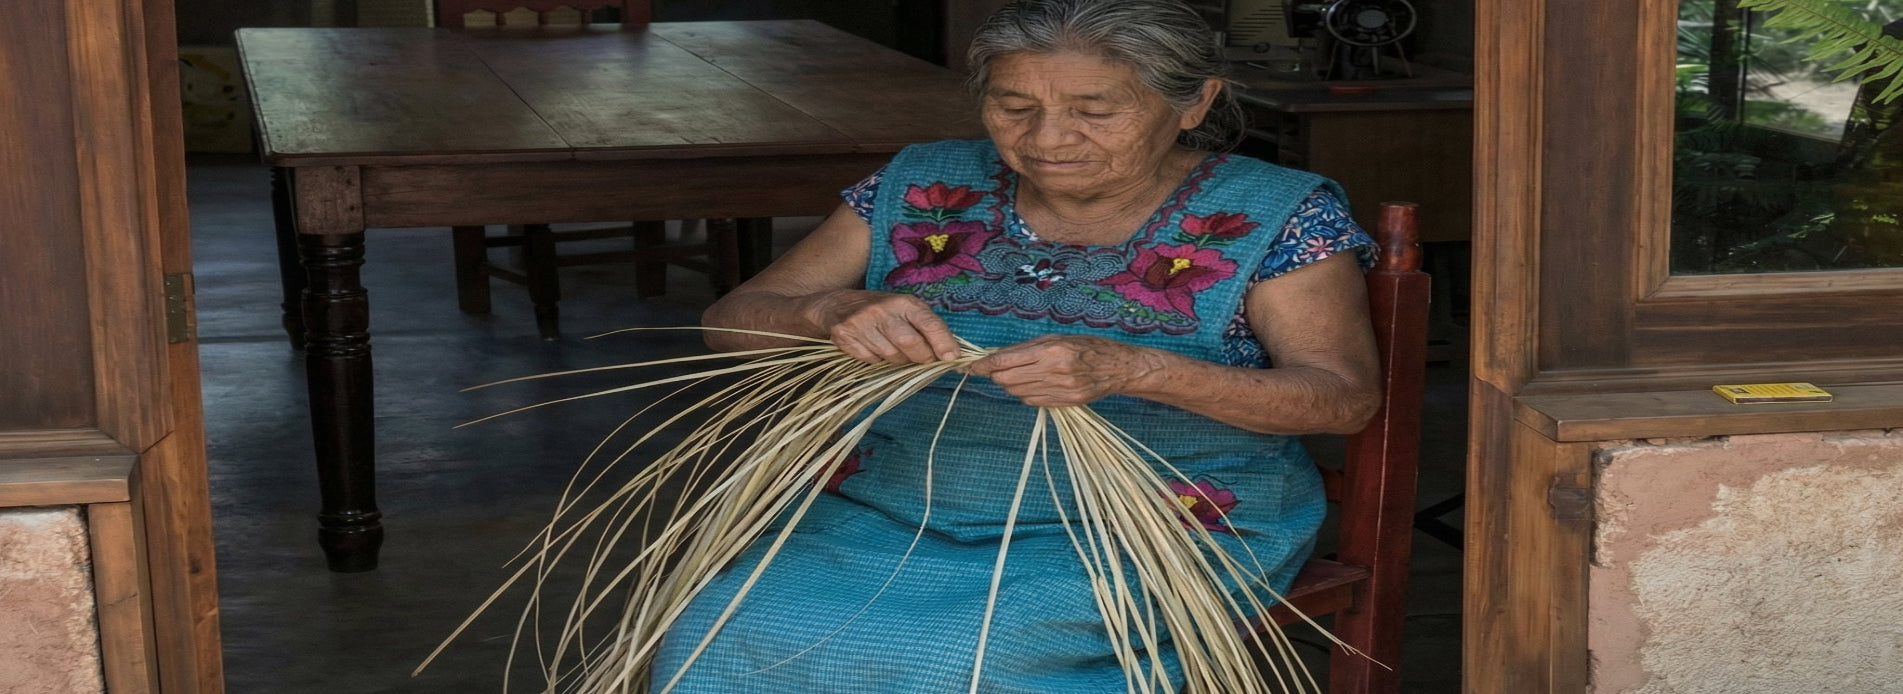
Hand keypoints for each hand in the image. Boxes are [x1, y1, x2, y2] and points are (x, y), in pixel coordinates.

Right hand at [809, 290, 961, 363]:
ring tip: (893, 347)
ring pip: (891, 356)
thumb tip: (951, 355)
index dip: (943, 343)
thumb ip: (926, 327)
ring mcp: (862, 323)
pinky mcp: (845, 336)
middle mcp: (883, 310)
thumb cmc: (881, 310)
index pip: (929, 323)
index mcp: (903, 302)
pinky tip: (873, 346)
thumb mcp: (904, 309)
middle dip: (921, 356)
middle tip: (922, 357)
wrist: (836, 304)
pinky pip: (870, 360)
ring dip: (898, 359)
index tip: (951, 358)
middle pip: (911, 344)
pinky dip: (876, 359)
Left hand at [967, 335, 1159, 406]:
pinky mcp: (1065, 403)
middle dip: (997, 375)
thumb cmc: (1086, 346)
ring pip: (1017, 393)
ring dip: (1012, 385)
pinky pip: (1032, 402)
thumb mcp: (1055, 338)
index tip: (971, 367)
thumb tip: (996, 357)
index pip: (1005, 361)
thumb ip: (1026, 349)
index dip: (983, 365)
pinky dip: (1027, 394)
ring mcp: (1060, 390)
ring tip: (1025, 375)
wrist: (1118, 367)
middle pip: (1006, 380)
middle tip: (999, 369)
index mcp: (1050, 350)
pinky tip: (1038, 385)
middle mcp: (1053, 371)